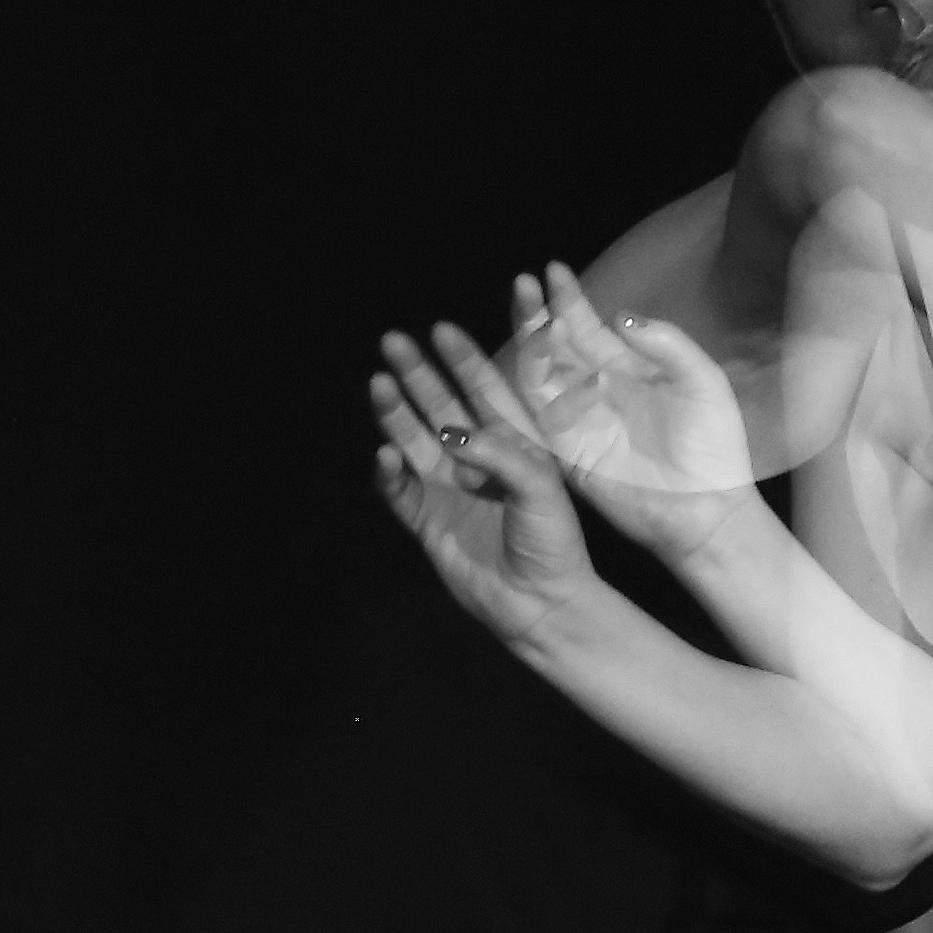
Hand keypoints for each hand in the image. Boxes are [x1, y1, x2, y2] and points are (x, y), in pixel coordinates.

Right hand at [371, 327, 609, 651]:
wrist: (541, 603)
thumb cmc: (554, 542)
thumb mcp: (540, 487)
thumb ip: (500, 453)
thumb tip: (451, 433)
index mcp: (511, 445)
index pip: (482, 390)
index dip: (461, 360)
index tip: (441, 329)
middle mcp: (475, 461)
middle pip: (439, 406)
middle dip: (416, 374)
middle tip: (393, 341)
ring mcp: (448, 489)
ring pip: (413, 440)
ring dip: (394, 412)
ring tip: (378, 382)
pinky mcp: (427, 520)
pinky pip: (399, 490)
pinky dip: (389, 472)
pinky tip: (384, 453)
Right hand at [505, 264, 760, 549]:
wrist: (709, 510)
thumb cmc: (715, 448)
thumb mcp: (703, 382)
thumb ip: (667, 345)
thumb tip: (620, 315)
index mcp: (628, 370)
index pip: (588, 327)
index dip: (569, 299)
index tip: (553, 270)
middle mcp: (596, 391)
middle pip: (555, 345)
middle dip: (536, 314)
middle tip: (522, 282)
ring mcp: (578, 421)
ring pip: (539, 375)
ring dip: (528, 345)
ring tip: (523, 314)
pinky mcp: (568, 454)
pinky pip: (537, 419)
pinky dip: (526, 392)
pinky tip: (520, 363)